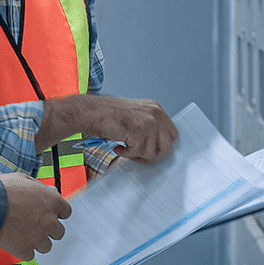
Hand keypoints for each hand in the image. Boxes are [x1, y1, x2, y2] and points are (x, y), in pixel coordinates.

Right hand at [0, 172, 71, 259]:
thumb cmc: (2, 190)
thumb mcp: (24, 179)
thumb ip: (40, 188)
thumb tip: (48, 191)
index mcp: (53, 202)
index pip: (66, 212)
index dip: (55, 213)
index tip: (48, 214)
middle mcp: (50, 221)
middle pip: (59, 232)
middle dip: (48, 229)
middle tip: (34, 225)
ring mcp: (38, 237)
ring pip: (46, 246)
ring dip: (37, 242)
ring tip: (22, 234)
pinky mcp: (25, 250)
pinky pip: (30, 255)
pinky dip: (22, 250)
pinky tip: (14, 241)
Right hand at [40, 94, 179, 163]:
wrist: (90, 112)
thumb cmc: (108, 116)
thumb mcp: (135, 117)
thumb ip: (150, 129)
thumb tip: (160, 149)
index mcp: (157, 109)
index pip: (173, 135)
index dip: (161, 147)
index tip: (148, 151)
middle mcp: (156, 114)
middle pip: (168, 147)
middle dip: (152, 155)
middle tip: (137, 155)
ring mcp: (148, 122)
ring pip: (152, 153)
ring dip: (136, 155)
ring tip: (124, 146)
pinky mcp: (139, 131)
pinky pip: (138, 154)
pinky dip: (126, 154)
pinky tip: (118, 146)